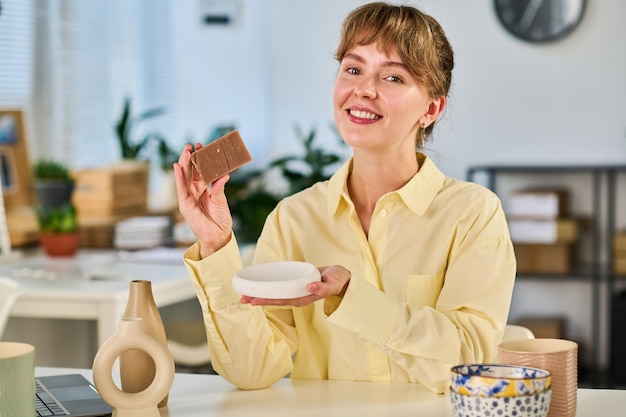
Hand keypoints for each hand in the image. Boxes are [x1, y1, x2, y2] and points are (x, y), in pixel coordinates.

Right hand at [173, 143, 232, 257]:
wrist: (218, 235)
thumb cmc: (220, 218)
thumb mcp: (221, 199)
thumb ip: (219, 187)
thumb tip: (224, 174)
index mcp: (203, 188)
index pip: (199, 170)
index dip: (200, 159)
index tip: (202, 146)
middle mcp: (194, 191)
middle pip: (190, 171)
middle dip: (190, 158)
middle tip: (191, 145)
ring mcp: (188, 197)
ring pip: (184, 177)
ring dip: (184, 164)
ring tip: (186, 151)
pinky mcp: (184, 204)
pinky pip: (181, 189)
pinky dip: (178, 178)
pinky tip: (177, 167)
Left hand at [240, 265, 350, 306]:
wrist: (342, 277)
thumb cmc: (338, 280)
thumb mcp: (333, 283)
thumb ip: (323, 287)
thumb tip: (309, 287)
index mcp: (304, 298)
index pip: (282, 301)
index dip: (267, 300)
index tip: (254, 300)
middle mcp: (297, 297)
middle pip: (275, 299)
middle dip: (259, 299)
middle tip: (242, 299)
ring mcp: (296, 292)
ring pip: (276, 295)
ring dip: (261, 294)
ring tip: (245, 294)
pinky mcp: (296, 285)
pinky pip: (280, 287)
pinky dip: (269, 286)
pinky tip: (260, 284)